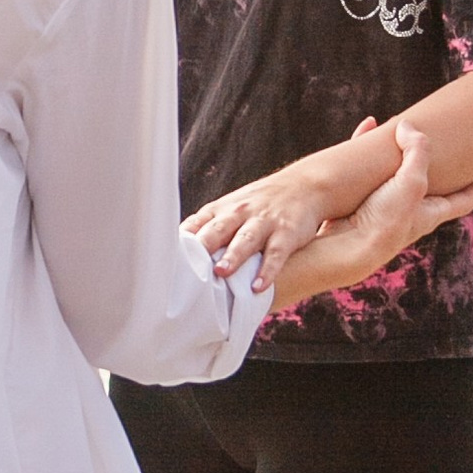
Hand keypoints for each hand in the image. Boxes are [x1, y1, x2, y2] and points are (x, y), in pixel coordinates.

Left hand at [187, 119, 385, 282]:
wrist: (305, 186)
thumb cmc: (260, 204)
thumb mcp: (232, 208)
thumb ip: (208, 229)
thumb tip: (178, 257)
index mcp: (222, 210)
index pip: (197, 224)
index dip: (182, 242)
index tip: (167, 260)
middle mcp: (240, 213)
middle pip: (218, 229)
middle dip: (203, 247)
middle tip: (189, 267)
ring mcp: (264, 222)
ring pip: (246, 239)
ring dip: (233, 256)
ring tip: (221, 271)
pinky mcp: (286, 233)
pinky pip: (276, 254)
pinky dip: (267, 270)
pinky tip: (258, 286)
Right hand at [264, 121, 472, 310]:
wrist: (344, 249)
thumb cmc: (385, 222)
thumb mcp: (411, 183)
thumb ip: (417, 152)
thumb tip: (408, 126)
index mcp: (431, 213)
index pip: (467, 198)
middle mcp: (411, 211)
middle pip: (434, 184)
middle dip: (442, 163)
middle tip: (453, 142)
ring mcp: (385, 207)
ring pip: (398, 173)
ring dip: (402, 152)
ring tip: (406, 128)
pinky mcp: (360, 200)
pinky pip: (368, 168)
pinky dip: (369, 146)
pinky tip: (367, 128)